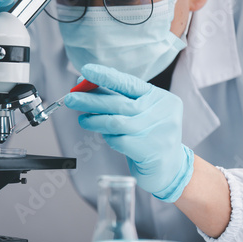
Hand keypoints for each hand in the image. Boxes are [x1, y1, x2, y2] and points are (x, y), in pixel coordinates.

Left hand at [65, 64, 193, 201]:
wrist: (172, 169)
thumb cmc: (152, 136)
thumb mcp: (143, 112)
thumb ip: (121, 99)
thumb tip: (88, 84)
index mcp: (160, 98)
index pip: (129, 83)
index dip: (106, 76)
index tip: (86, 71)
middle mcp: (161, 112)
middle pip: (118, 103)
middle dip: (91, 99)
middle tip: (71, 98)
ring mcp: (156, 132)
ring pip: (115, 122)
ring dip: (94, 120)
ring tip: (83, 119)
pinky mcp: (148, 151)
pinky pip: (118, 141)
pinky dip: (107, 137)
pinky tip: (104, 136)